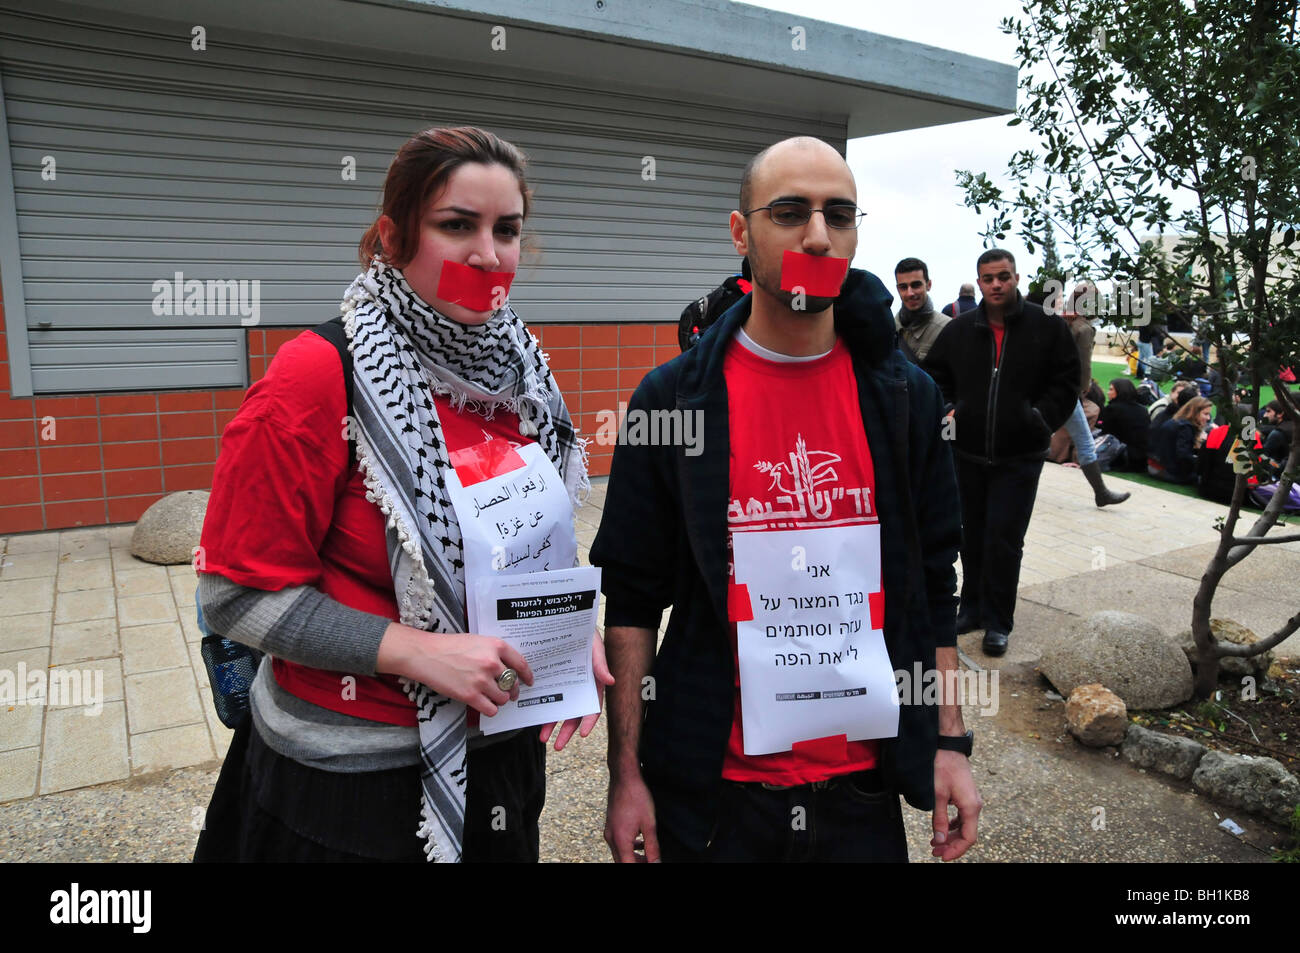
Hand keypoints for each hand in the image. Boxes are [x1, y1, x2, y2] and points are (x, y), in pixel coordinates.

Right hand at [376, 623, 532, 717]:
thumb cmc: (449, 646)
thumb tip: (508, 667)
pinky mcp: (470, 695)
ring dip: (500, 700)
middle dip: (513, 690)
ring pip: (503, 698)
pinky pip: (491, 709)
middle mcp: (492, 663)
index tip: (529, 681)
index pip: (521, 664)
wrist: (426, 654)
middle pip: (513, 684)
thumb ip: (494, 652)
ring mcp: (481, 680)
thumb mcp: (477, 640)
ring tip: (493, 697)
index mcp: (496, 646)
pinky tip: (484, 704)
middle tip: (509, 693)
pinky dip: (490, 709)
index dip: (527, 675)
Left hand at [539, 629, 614, 749]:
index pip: (593, 707)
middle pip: (574, 715)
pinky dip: (542, 708)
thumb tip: (611, 681)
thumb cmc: (587, 635)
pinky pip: (547, 697)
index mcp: (592, 684)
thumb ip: (600, 663)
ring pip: (559, 710)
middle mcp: (579, 689)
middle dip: (565, 731)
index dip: (588, 721)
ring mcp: (565, 686)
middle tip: (556, 745)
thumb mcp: (595, 646)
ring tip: (542, 738)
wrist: (568, 624)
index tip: (583, 734)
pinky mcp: (551, 681)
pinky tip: (534, 717)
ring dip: (551, 725)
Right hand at [604, 771, 659, 862]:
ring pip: (620, 853)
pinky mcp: (610, 825)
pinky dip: (629, 847)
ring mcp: (609, 831)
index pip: (628, 865)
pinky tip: (641, 842)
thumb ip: (652, 847)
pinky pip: (618, 843)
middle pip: (622, 861)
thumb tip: (656, 863)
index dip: (641, 867)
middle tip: (652, 861)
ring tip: (649, 855)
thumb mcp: (649, 824)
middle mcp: (611, 838)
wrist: (624, 777)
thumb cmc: (637, 797)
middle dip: (637, 864)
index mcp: (620, 840)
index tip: (652, 864)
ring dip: (633, 857)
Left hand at [931, 749, 981, 860]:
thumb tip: (939, 840)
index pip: (968, 838)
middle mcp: (975, 806)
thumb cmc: (943, 767)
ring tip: (935, 842)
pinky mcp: (967, 797)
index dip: (956, 850)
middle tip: (935, 851)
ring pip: (964, 826)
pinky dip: (952, 825)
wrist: (949, 747)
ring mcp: (972, 801)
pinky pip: (962, 817)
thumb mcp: (938, 795)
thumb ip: (939, 819)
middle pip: (966, 834)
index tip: (942, 857)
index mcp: (971, 807)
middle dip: (951, 845)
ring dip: (951, 836)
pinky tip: (942, 829)